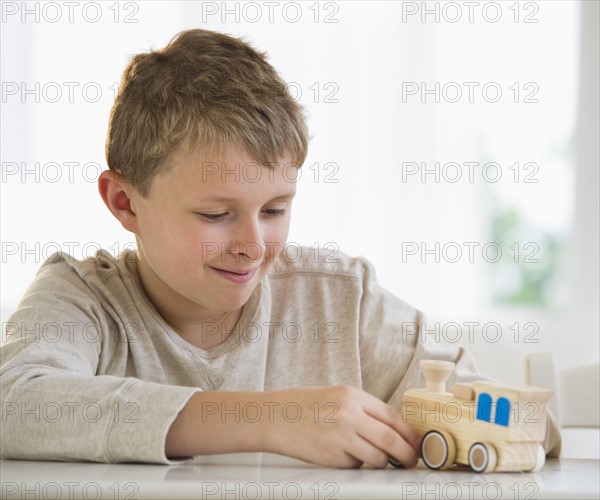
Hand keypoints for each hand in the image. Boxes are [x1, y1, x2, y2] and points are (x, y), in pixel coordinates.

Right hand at [262, 385, 419, 468]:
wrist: (275, 417)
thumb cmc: (303, 406)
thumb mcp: (337, 396)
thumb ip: (363, 409)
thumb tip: (392, 428)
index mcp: (352, 396)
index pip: (392, 416)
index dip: (409, 433)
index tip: (416, 442)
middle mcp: (349, 414)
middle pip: (391, 439)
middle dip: (406, 454)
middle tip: (410, 460)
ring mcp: (340, 436)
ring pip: (377, 457)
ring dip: (380, 462)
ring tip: (372, 458)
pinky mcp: (331, 456)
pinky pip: (355, 465)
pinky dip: (355, 464)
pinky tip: (341, 454)